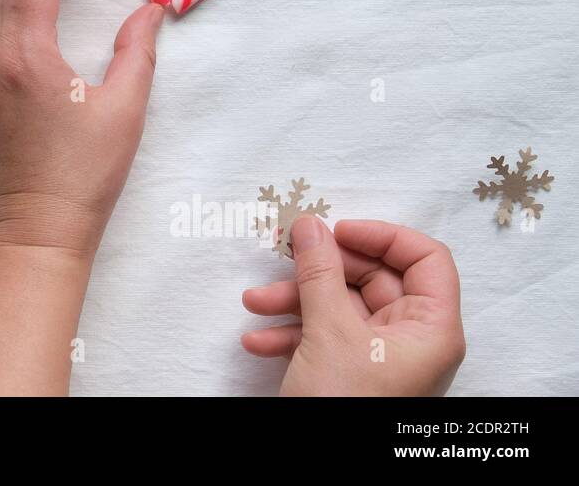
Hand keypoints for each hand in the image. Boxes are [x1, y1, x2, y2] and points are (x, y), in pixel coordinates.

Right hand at [242, 217, 465, 395]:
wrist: (325, 479)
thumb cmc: (346, 406)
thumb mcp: (328, 331)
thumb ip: (318, 271)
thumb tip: (310, 226)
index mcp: (431, 328)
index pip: (425, 258)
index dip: (382, 236)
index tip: (337, 230)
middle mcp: (412, 340)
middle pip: (373, 279)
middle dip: (319, 270)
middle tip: (285, 258)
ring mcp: (382, 358)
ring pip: (340, 307)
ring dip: (294, 301)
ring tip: (255, 303)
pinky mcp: (353, 373)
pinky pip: (324, 337)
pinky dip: (291, 334)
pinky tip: (259, 340)